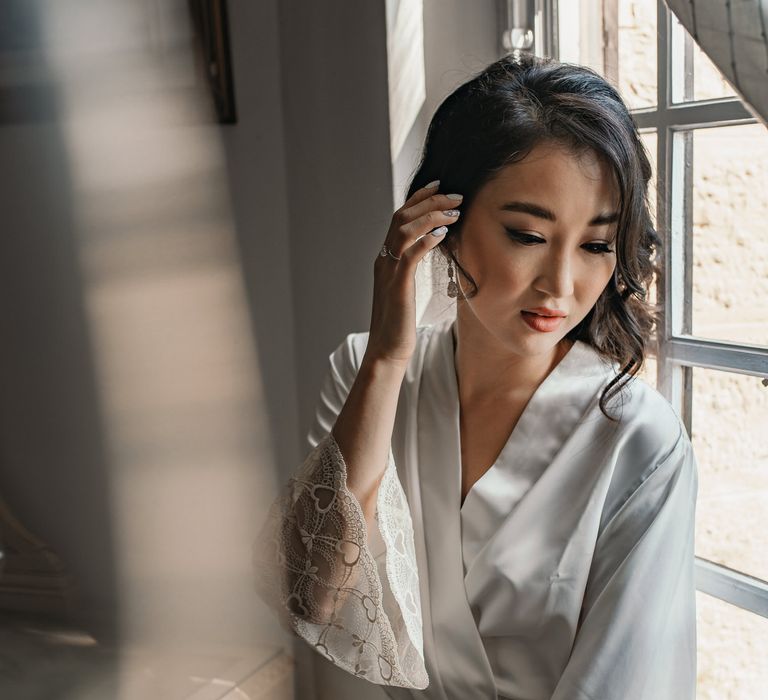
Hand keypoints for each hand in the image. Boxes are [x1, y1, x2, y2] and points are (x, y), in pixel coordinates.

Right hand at [364, 181, 462, 365]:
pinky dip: (427, 240)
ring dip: (432, 216)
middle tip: (455, 195)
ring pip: (405, 230)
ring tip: (455, 211)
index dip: (419, 199)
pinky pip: (410, 254)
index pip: (400, 218)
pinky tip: (443, 234)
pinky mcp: (397, 286)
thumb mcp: (406, 289)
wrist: (387, 350)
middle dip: (430, 201)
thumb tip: (432, 246)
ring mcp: (388, 272)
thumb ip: (412, 266)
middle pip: (403, 217)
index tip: (440, 187)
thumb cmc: (400, 324)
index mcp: (385, 259)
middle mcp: (384, 260)